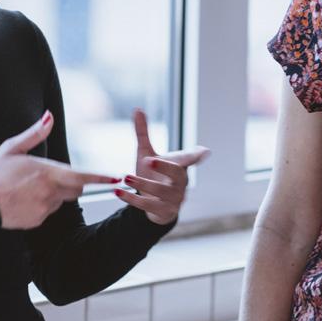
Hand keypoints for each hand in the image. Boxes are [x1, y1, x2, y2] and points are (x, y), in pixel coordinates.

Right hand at [0, 111, 119, 229]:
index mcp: (47, 173)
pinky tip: (26, 199)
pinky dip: (44, 204)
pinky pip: (49, 211)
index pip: (82, 175)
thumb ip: (35, 133)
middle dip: (74, 182)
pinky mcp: (38, 220)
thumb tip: (49, 116)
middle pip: (76, 188)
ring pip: (62, 200)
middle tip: (53, 176)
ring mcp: (45, 208)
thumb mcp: (12, 147)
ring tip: (31, 187)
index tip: (117, 177)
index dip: (101, 177)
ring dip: (56, 193)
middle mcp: (50, 192)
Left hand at [113, 108, 209, 224]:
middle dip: (164, 167)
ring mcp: (174, 199)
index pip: (189, 159)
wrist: (155, 204)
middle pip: (176, 175)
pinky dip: (132, 199)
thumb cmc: (153, 174)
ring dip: (142, 184)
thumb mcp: (146, 153)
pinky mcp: (163, 211)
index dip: (196, 155)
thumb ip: (143, 133)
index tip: (204, 152)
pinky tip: (117, 192)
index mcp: (180, 166)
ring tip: (125, 176)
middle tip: (147, 159)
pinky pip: (148, 205)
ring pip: (160, 192)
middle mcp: (180, 182)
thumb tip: (137, 109)